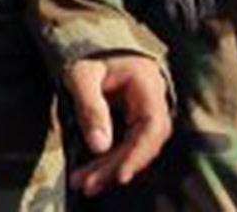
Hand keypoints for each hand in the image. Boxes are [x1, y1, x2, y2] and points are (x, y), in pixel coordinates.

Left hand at [63, 53, 171, 197]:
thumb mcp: (82, 75)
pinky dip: (108, 163)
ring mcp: (146, 118)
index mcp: (147, 86)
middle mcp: (154, 105)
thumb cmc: (90, 58)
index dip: (138, 154)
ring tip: (84, 184)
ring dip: (110, 170)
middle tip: (89, 185)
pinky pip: (125, 148)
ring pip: (134, 151)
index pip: (152, 127)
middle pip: (142, 145)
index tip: (121, 175)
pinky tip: (90, 176)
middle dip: (115, 168)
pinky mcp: (135, 128)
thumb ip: (90, 106)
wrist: (95, 51)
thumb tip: (99, 147)